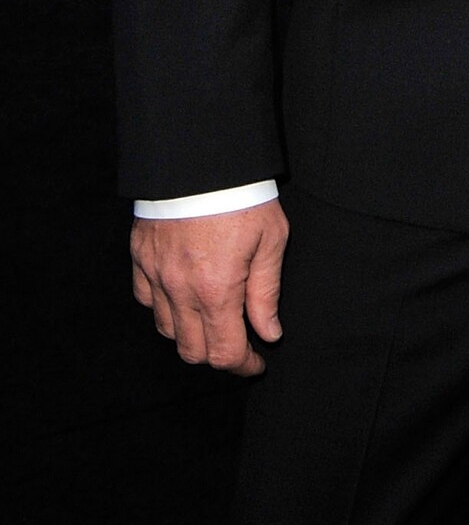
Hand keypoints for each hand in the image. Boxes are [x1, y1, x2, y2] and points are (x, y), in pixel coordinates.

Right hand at [130, 200, 288, 375]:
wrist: (199, 159)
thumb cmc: (241, 195)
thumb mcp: (271, 240)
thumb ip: (266, 291)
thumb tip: (268, 332)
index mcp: (216, 290)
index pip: (224, 352)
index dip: (243, 365)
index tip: (257, 362)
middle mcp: (180, 290)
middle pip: (192, 351)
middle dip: (218, 355)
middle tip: (239, 344)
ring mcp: (156, 275)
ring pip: (166, 330)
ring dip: (191, 334)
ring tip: (213, 320)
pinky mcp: (141, 259)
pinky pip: (146, 300)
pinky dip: (164, 308)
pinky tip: (183, 297)